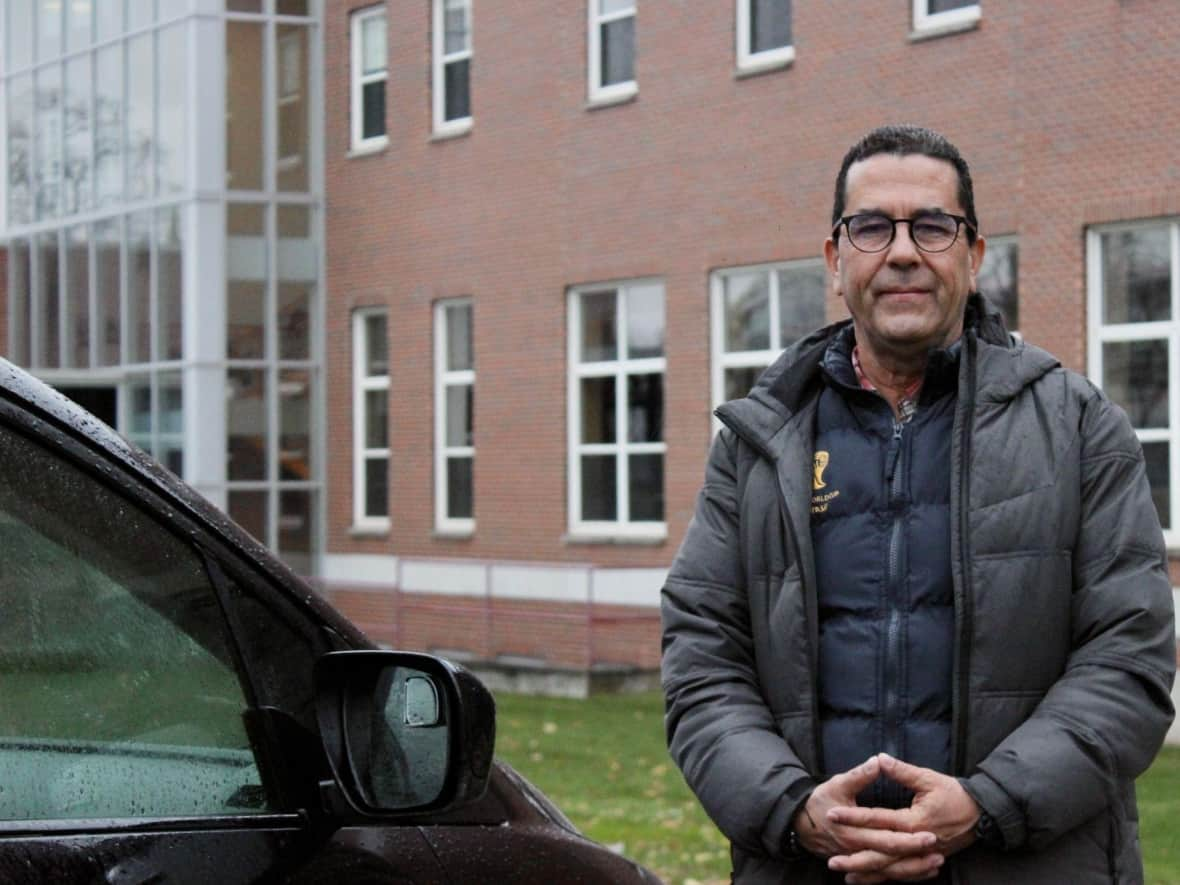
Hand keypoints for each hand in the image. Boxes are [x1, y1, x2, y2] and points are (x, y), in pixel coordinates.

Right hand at [792, 756, 940, 880]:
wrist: (802, 824)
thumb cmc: (820, 802)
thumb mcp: (838, 784)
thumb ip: (859, 775)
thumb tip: (878, 761)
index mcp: (854, 831)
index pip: (887, 837)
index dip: (909, 837)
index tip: (930, 833)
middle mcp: (858, 849)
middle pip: (892, 857)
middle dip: (916, 855)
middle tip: (938, 851)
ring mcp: (860, 859)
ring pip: (890, 871)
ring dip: (914, 870)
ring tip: (936, 865)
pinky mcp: (861, 862)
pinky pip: (885, 875)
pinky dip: (905, 875)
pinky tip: (922, 872)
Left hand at [826, 753, 979, 882]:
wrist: (982, 814)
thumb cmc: (955, 794)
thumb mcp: (928, 778)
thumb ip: (901, 771)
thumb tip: (879, 758)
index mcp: (913, 821)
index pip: (876, 820)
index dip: (852, 817)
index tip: (831, 815)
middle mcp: (915, 843)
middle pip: (880, 854)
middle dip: (855, 859)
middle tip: (832, 861)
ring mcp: (922, 855)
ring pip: (891, 869)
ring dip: (868, 873)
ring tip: (846, 876)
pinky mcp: (927, 859)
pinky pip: (904, 874)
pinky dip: (887, 878)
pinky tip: (871, 879)